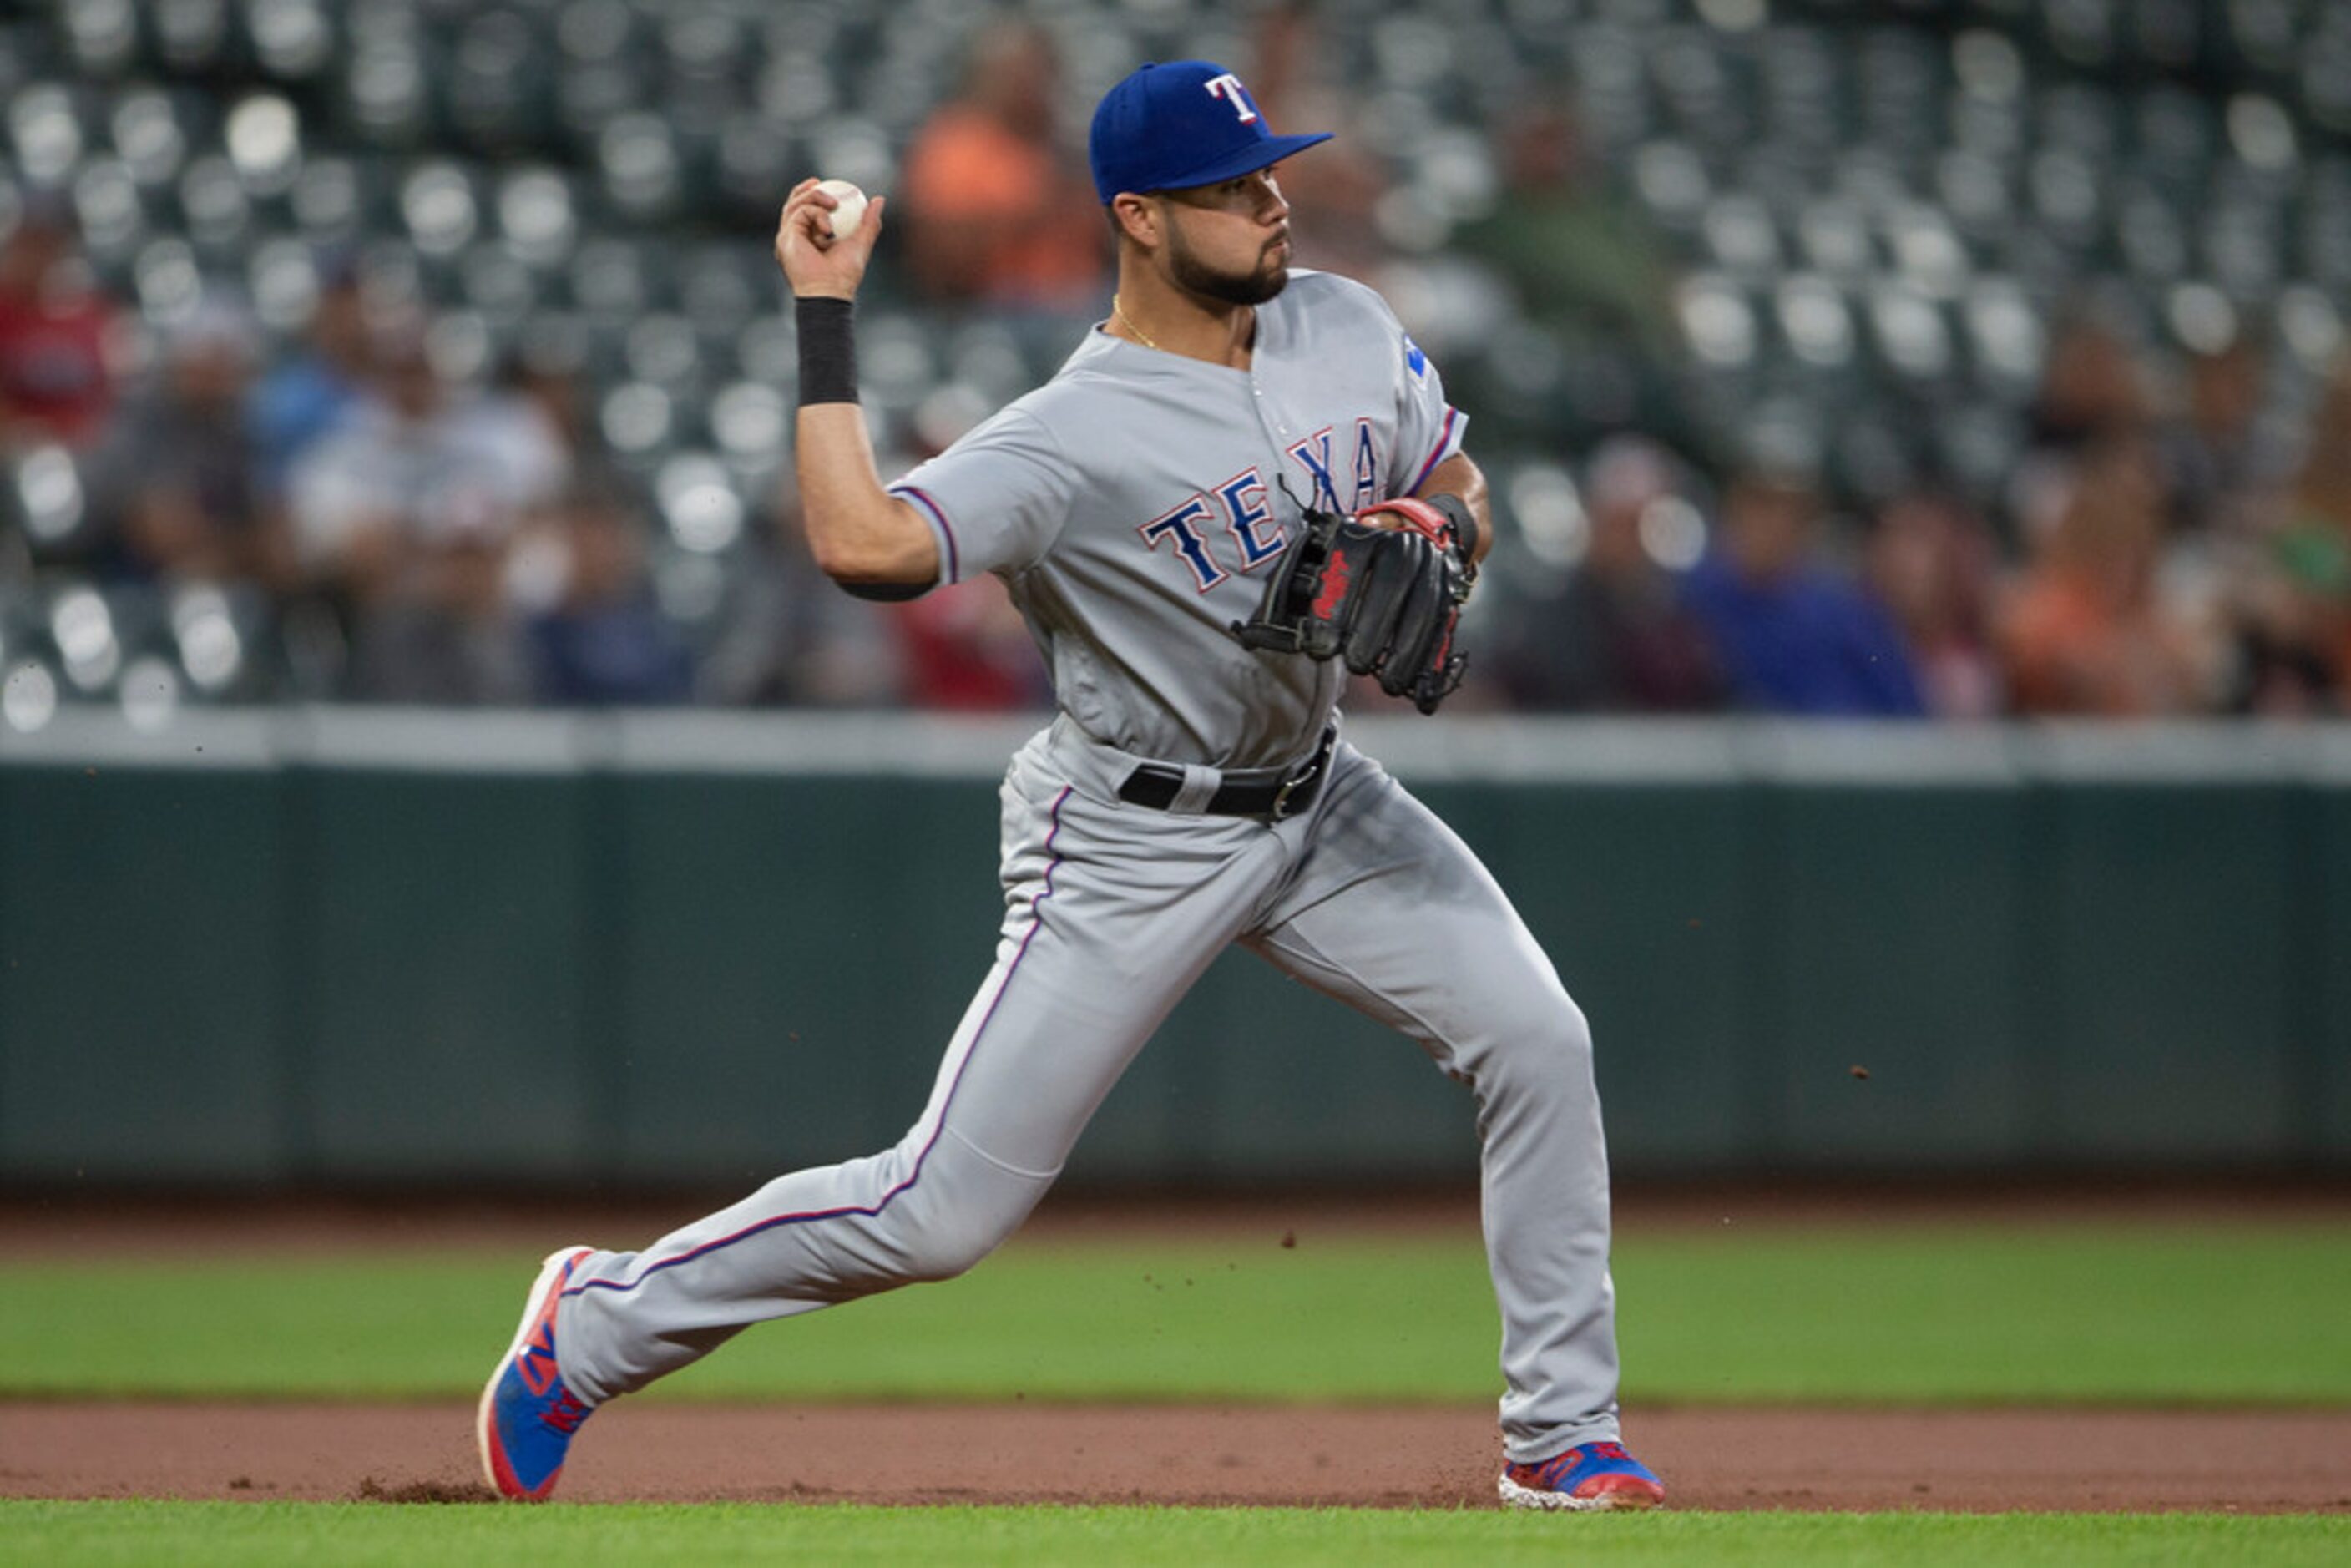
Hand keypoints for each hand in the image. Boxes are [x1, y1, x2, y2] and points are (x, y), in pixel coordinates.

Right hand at [774, 178, 888, 300]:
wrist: (832, 290)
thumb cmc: (845, 274)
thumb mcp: (861, 242)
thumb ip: (869, 222)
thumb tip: (879, 200)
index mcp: (807, 239)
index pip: (804, 211)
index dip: (810, 194)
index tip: (823, 183)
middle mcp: (794, 238)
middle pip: (793, 205)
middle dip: (805, 190)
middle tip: (818, 182)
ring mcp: (787, 237)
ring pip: (795, 205)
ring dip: (816, 198)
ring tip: (834, 205)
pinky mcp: (785, 237)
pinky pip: (801, 212)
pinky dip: (818, 215)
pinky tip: (829, 230)